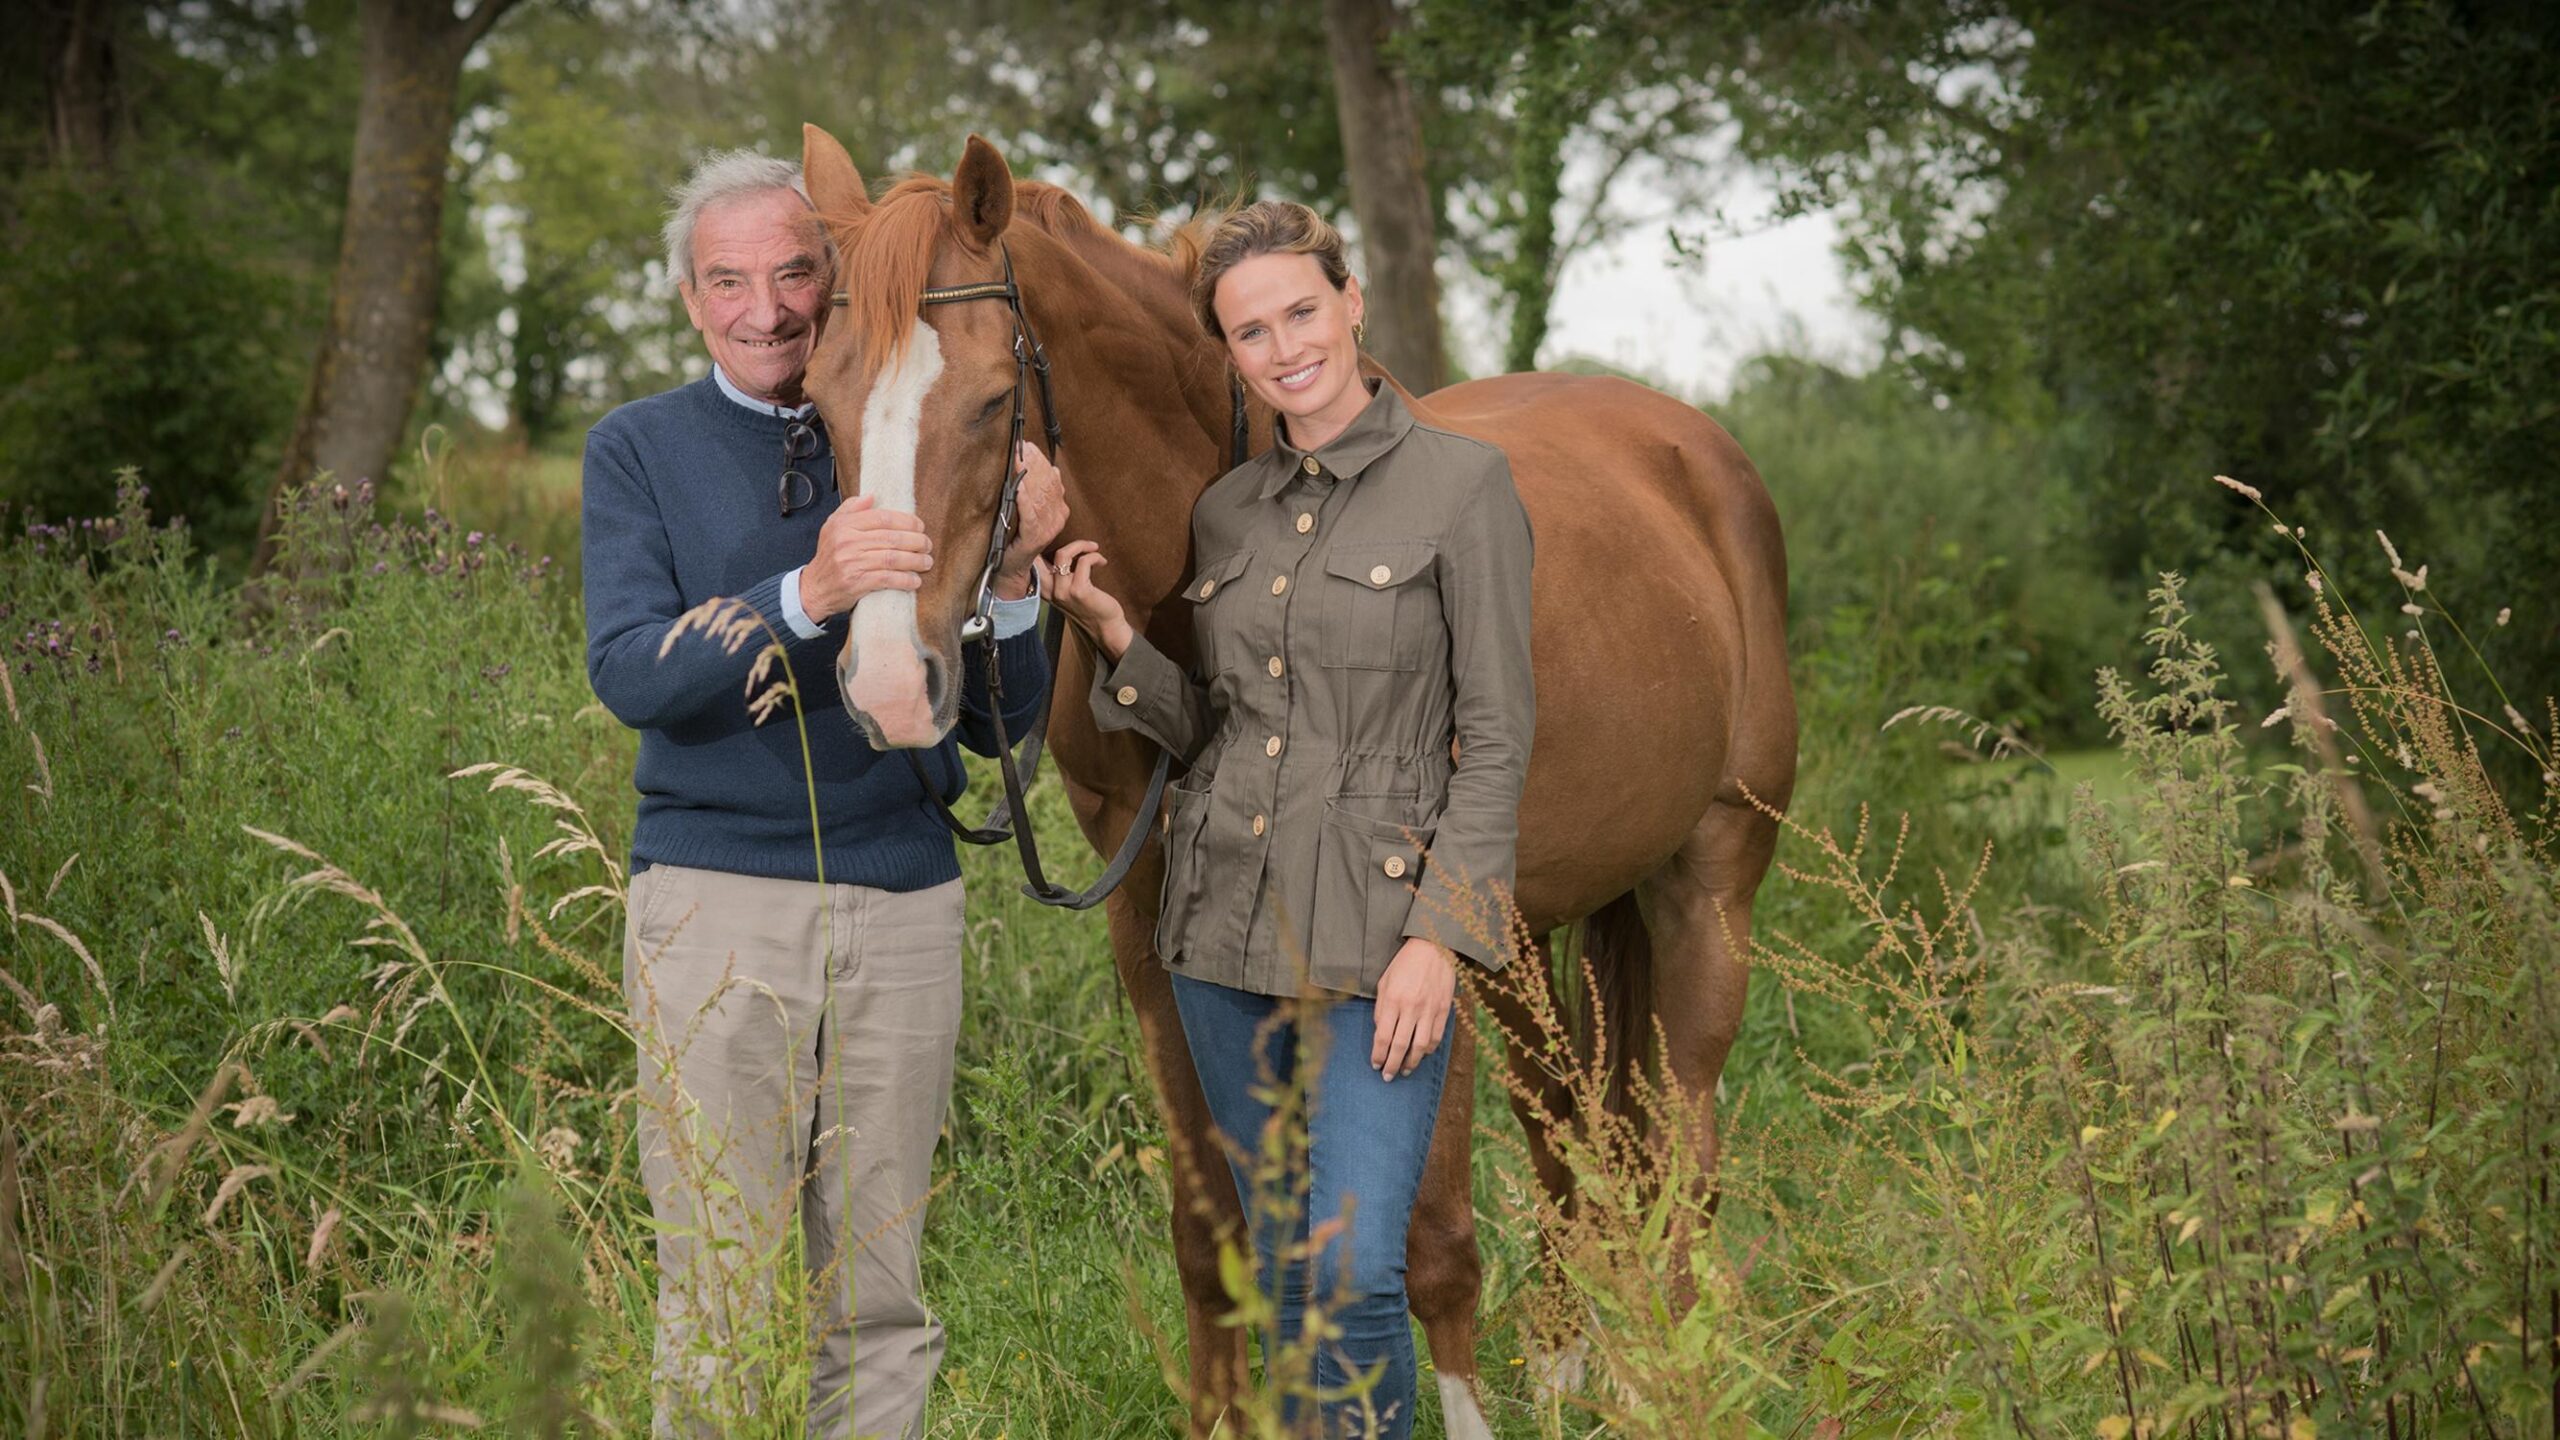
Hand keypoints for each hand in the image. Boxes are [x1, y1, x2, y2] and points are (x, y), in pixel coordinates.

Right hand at [800, 494, 931, 622]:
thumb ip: (851, 508)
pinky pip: (887, 578)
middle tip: (927, 545)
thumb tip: (872, 496)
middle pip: (891, 538)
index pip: (882, 517)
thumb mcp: (832, 527)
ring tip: (926, 561)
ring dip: (915, 561)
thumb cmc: (829, 557)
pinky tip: (914, 580)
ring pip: (892, 558)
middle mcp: (847, 542)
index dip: (906, 521)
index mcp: (844, 525)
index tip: (919, 526)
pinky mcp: (856, 583)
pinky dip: (904, 579)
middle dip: (916, 541)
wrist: (814, 588)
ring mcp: (852, 562)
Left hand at [993, 442, 1066, 599]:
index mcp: (1059, 511)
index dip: (1041, 462)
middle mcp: (1056, 518)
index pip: (1053, 480)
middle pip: (1047, 485)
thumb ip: (1043, 495)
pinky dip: (1023, 498)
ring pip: (1039, 496)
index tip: (1029, 446)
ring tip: (1020, 458)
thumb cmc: (1019, 539)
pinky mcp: (1033, 537)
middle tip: (1023, 446)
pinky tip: (1018, 486)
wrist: (1014, 568)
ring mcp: (1046, 528)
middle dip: (1034, 463)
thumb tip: (1053, 470)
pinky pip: (1028, 514)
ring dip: (1028, 475)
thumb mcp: (1033, 514)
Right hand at [1037, 539, 1133, 658]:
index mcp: (1043, 588)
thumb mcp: (1067, 589)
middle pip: (1039, 554)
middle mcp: (1048, 591)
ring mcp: (1062, 591)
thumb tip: (1060, 548)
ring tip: (1093, 548)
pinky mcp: (1079, 591)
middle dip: (1052, 538)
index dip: (1036, 544)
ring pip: (1063, 554)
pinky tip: (1102, 562)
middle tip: (1073, 538)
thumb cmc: (1089, 605)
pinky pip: (1084, 562)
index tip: (1052, 533)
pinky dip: (1094, 556)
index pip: (1029, 562)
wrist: (1105, 628)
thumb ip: (1058, 573)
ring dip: (1081, 545)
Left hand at [1371, 937, 1456, 1079]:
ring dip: (1412, 1062)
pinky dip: (1428, 1049)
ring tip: (1405, 1070)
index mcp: (1393, 1000)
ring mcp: (1429, 1010)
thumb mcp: (1385, 981)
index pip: (1383, 1036)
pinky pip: (1436, 1037)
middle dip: (1392, 1064)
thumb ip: (1382, 1008)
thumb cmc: (1405, 964)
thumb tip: (1381, 1031)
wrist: (1433, 947)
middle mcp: (1411, 1007)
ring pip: (1420, 1046)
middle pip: (1400, 1045)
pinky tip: (1422, 1054)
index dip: (1378, 1054)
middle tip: (1387, 1076)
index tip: (1375, 1064)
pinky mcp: (1444, 1010)